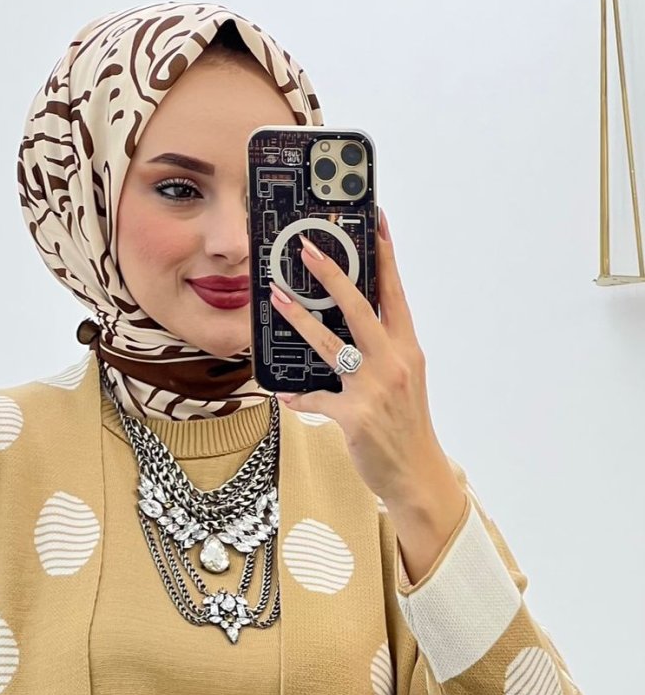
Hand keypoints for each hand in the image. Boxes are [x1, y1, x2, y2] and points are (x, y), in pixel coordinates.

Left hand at [269, 208, 452, 508]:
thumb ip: (383, 351)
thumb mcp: (404, 380)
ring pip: (332, 344)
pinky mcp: (355, 416)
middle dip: (333, 274)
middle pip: (361, 307)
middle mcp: (394, 362)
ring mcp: (374, 388)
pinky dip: (299, 395)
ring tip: (277, 297)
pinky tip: (284, 392)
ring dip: (301, 319)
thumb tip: (353, 329)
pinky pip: (316, 399)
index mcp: (407, 349)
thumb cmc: (407, 426)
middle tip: (307, 248)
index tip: (374, 221)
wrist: (417, 474)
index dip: (385, 255)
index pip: (395, 293)